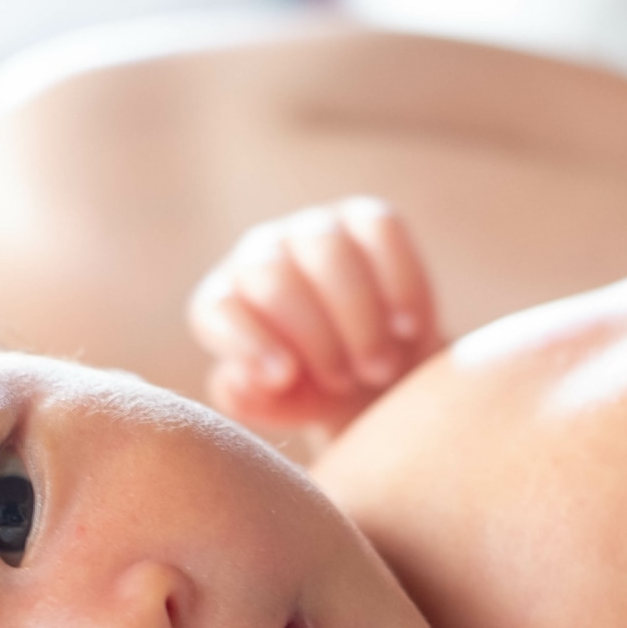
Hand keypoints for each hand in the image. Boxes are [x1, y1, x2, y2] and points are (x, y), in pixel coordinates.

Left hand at [187, 199, 443, 433]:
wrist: (384, 374)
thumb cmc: (322, 393)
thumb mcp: (293, 408)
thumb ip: (259, 402)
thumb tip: (239, 380)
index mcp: (225, 305)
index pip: (217, 309)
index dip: (246, 341)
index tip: (284, 377)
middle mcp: (261, 257)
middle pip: (273, 277)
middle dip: (314, 335)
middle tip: (347, 381)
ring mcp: (312, 232)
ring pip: (326, 250)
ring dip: (357, 313)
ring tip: (382, 367)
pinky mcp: (366, 219)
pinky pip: (381, 232)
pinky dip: (399, 282)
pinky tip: (409, 328)